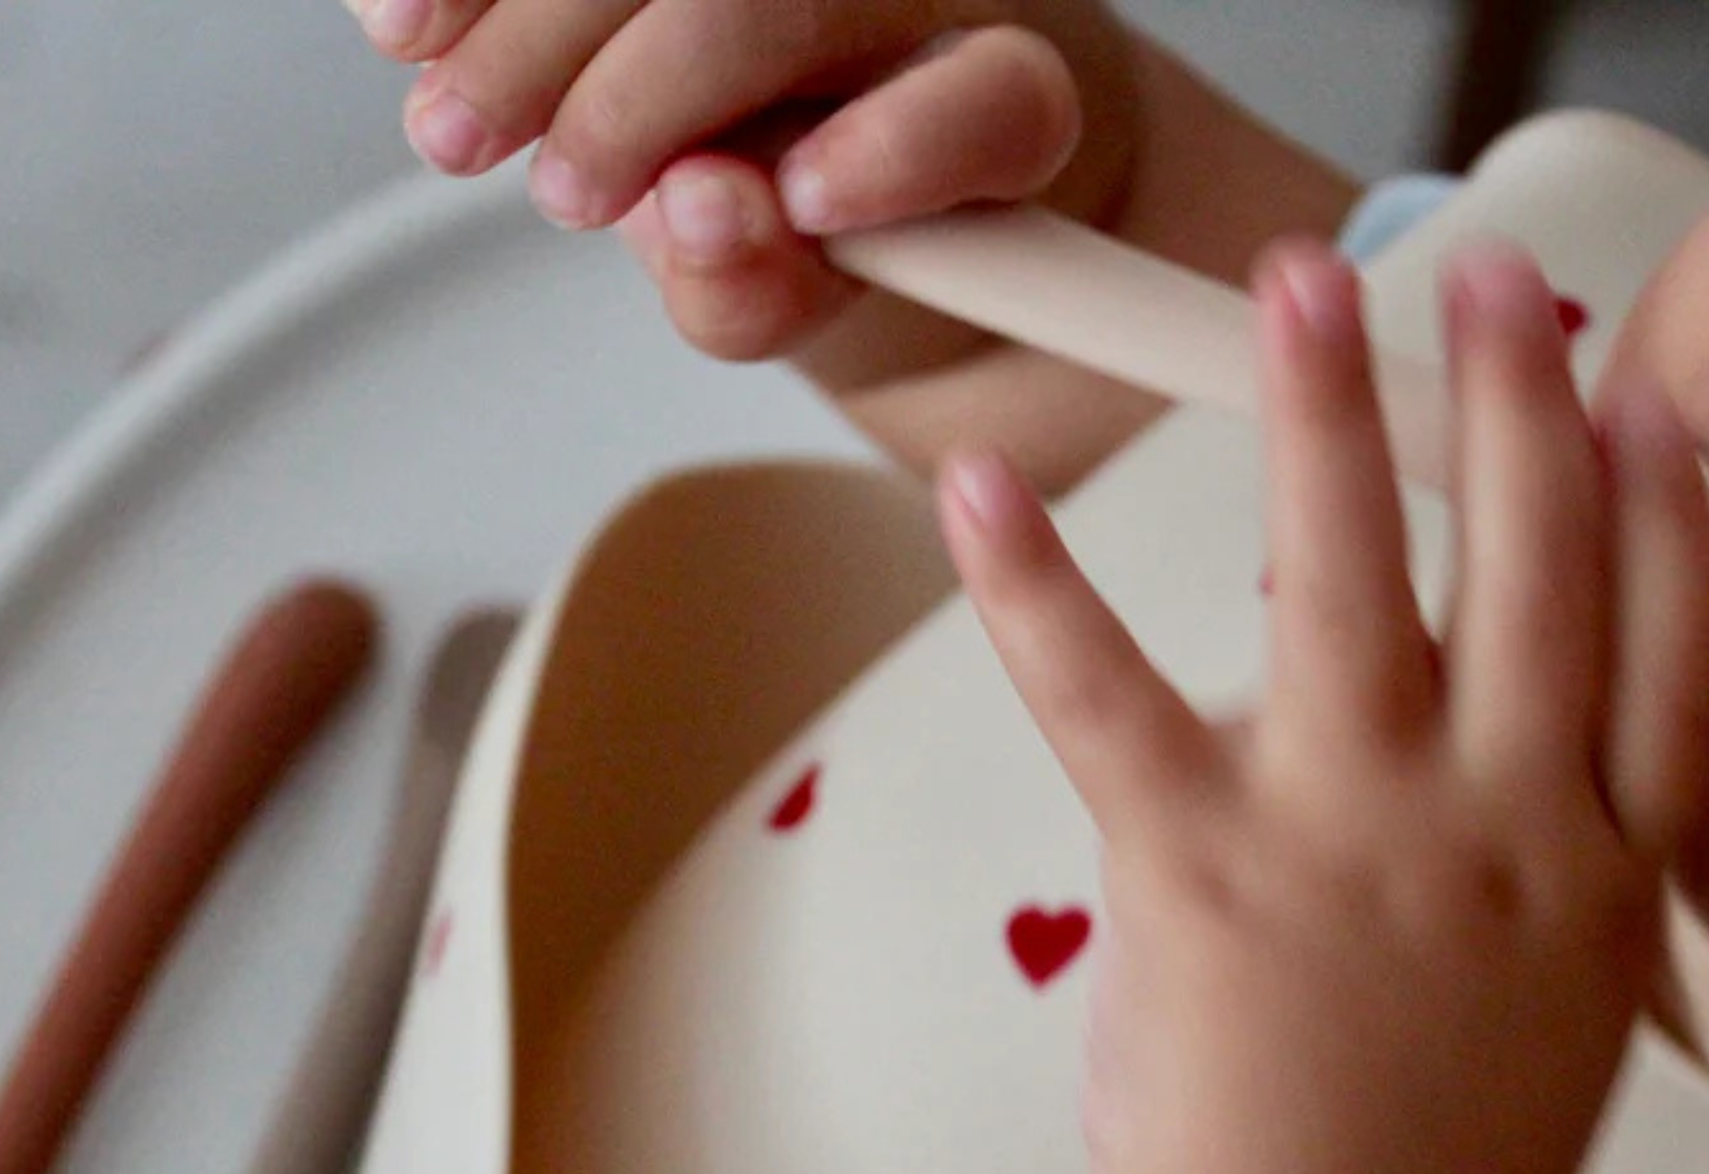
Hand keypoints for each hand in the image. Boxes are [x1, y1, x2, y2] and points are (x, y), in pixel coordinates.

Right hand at [344, 0, 1138, 362]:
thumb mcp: (815, 306)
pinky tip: (402, 20)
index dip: (903, 148)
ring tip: (441, 119)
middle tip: (554, 193)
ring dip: (524, 19)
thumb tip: (701, 209)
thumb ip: (770, 288)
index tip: (805, 201)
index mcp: (1003, 102)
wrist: (848, 127)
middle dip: (632, 86)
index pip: (990, 105)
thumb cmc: (858, 236)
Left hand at [939, 238, 1708, 1173]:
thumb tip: (1450, 784)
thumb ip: (1538, 890)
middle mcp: (1499, 826)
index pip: (1669, 657)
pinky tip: (982, 495)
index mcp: (1599, 878)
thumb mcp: (1549, 1032)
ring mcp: (1352, 832)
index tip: (1647, 418)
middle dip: (1518, 402)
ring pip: (1354, 578)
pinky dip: (1033, 587)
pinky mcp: (1200, 861)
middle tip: (1486, 287)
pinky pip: (1106, 695)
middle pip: (1537, 570)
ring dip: (1330, 414)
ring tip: (1303, 286)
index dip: (1666, 521)